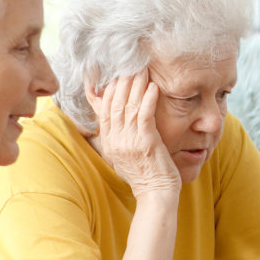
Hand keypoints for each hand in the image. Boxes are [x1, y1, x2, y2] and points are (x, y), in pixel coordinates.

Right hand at [85, 73, 180, 199]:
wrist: (155, 193)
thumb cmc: (145, 173)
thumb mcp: (123, 154)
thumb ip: (118, 136)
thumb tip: (116, 119)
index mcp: (109, 142)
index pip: (104, 109)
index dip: (109, 90)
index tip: (116, 74)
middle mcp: (116, 140)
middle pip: (115, 104)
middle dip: (122, 82)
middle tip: (130, 65)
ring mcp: (129, 142)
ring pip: (129, 107)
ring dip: (136, 86)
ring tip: (142, 70)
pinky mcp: (146, 143)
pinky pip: (145, 115)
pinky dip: (148, 99)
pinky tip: (153, 87)